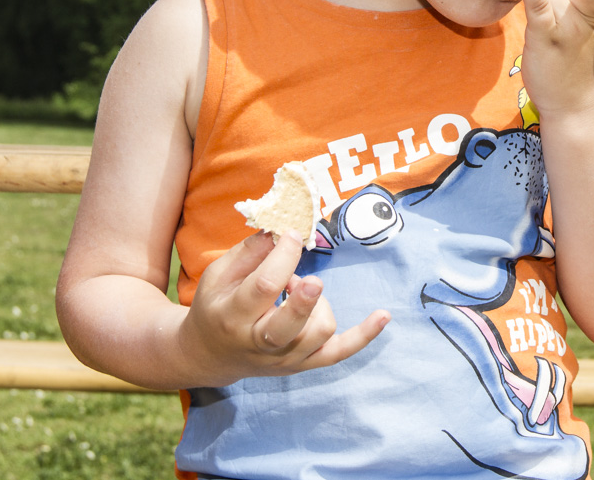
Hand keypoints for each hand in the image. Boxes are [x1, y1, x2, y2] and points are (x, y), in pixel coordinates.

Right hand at [179, 230, 389, 385]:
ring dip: (317, 303)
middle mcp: (259, 343)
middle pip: (291, 325)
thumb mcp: (219, 274)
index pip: (266, 285)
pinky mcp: (304, 364)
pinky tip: (383, 315)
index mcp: (234, 316)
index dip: (285, 256)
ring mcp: (285, 359)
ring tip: (298, 288)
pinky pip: (339, 352)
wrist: (210, 354)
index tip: (294, 234)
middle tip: (312, 279)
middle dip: (306, 300)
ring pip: (319, 331)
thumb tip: (282, 228)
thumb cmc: (217, 305)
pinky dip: (363, 336)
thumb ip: (249, 251)